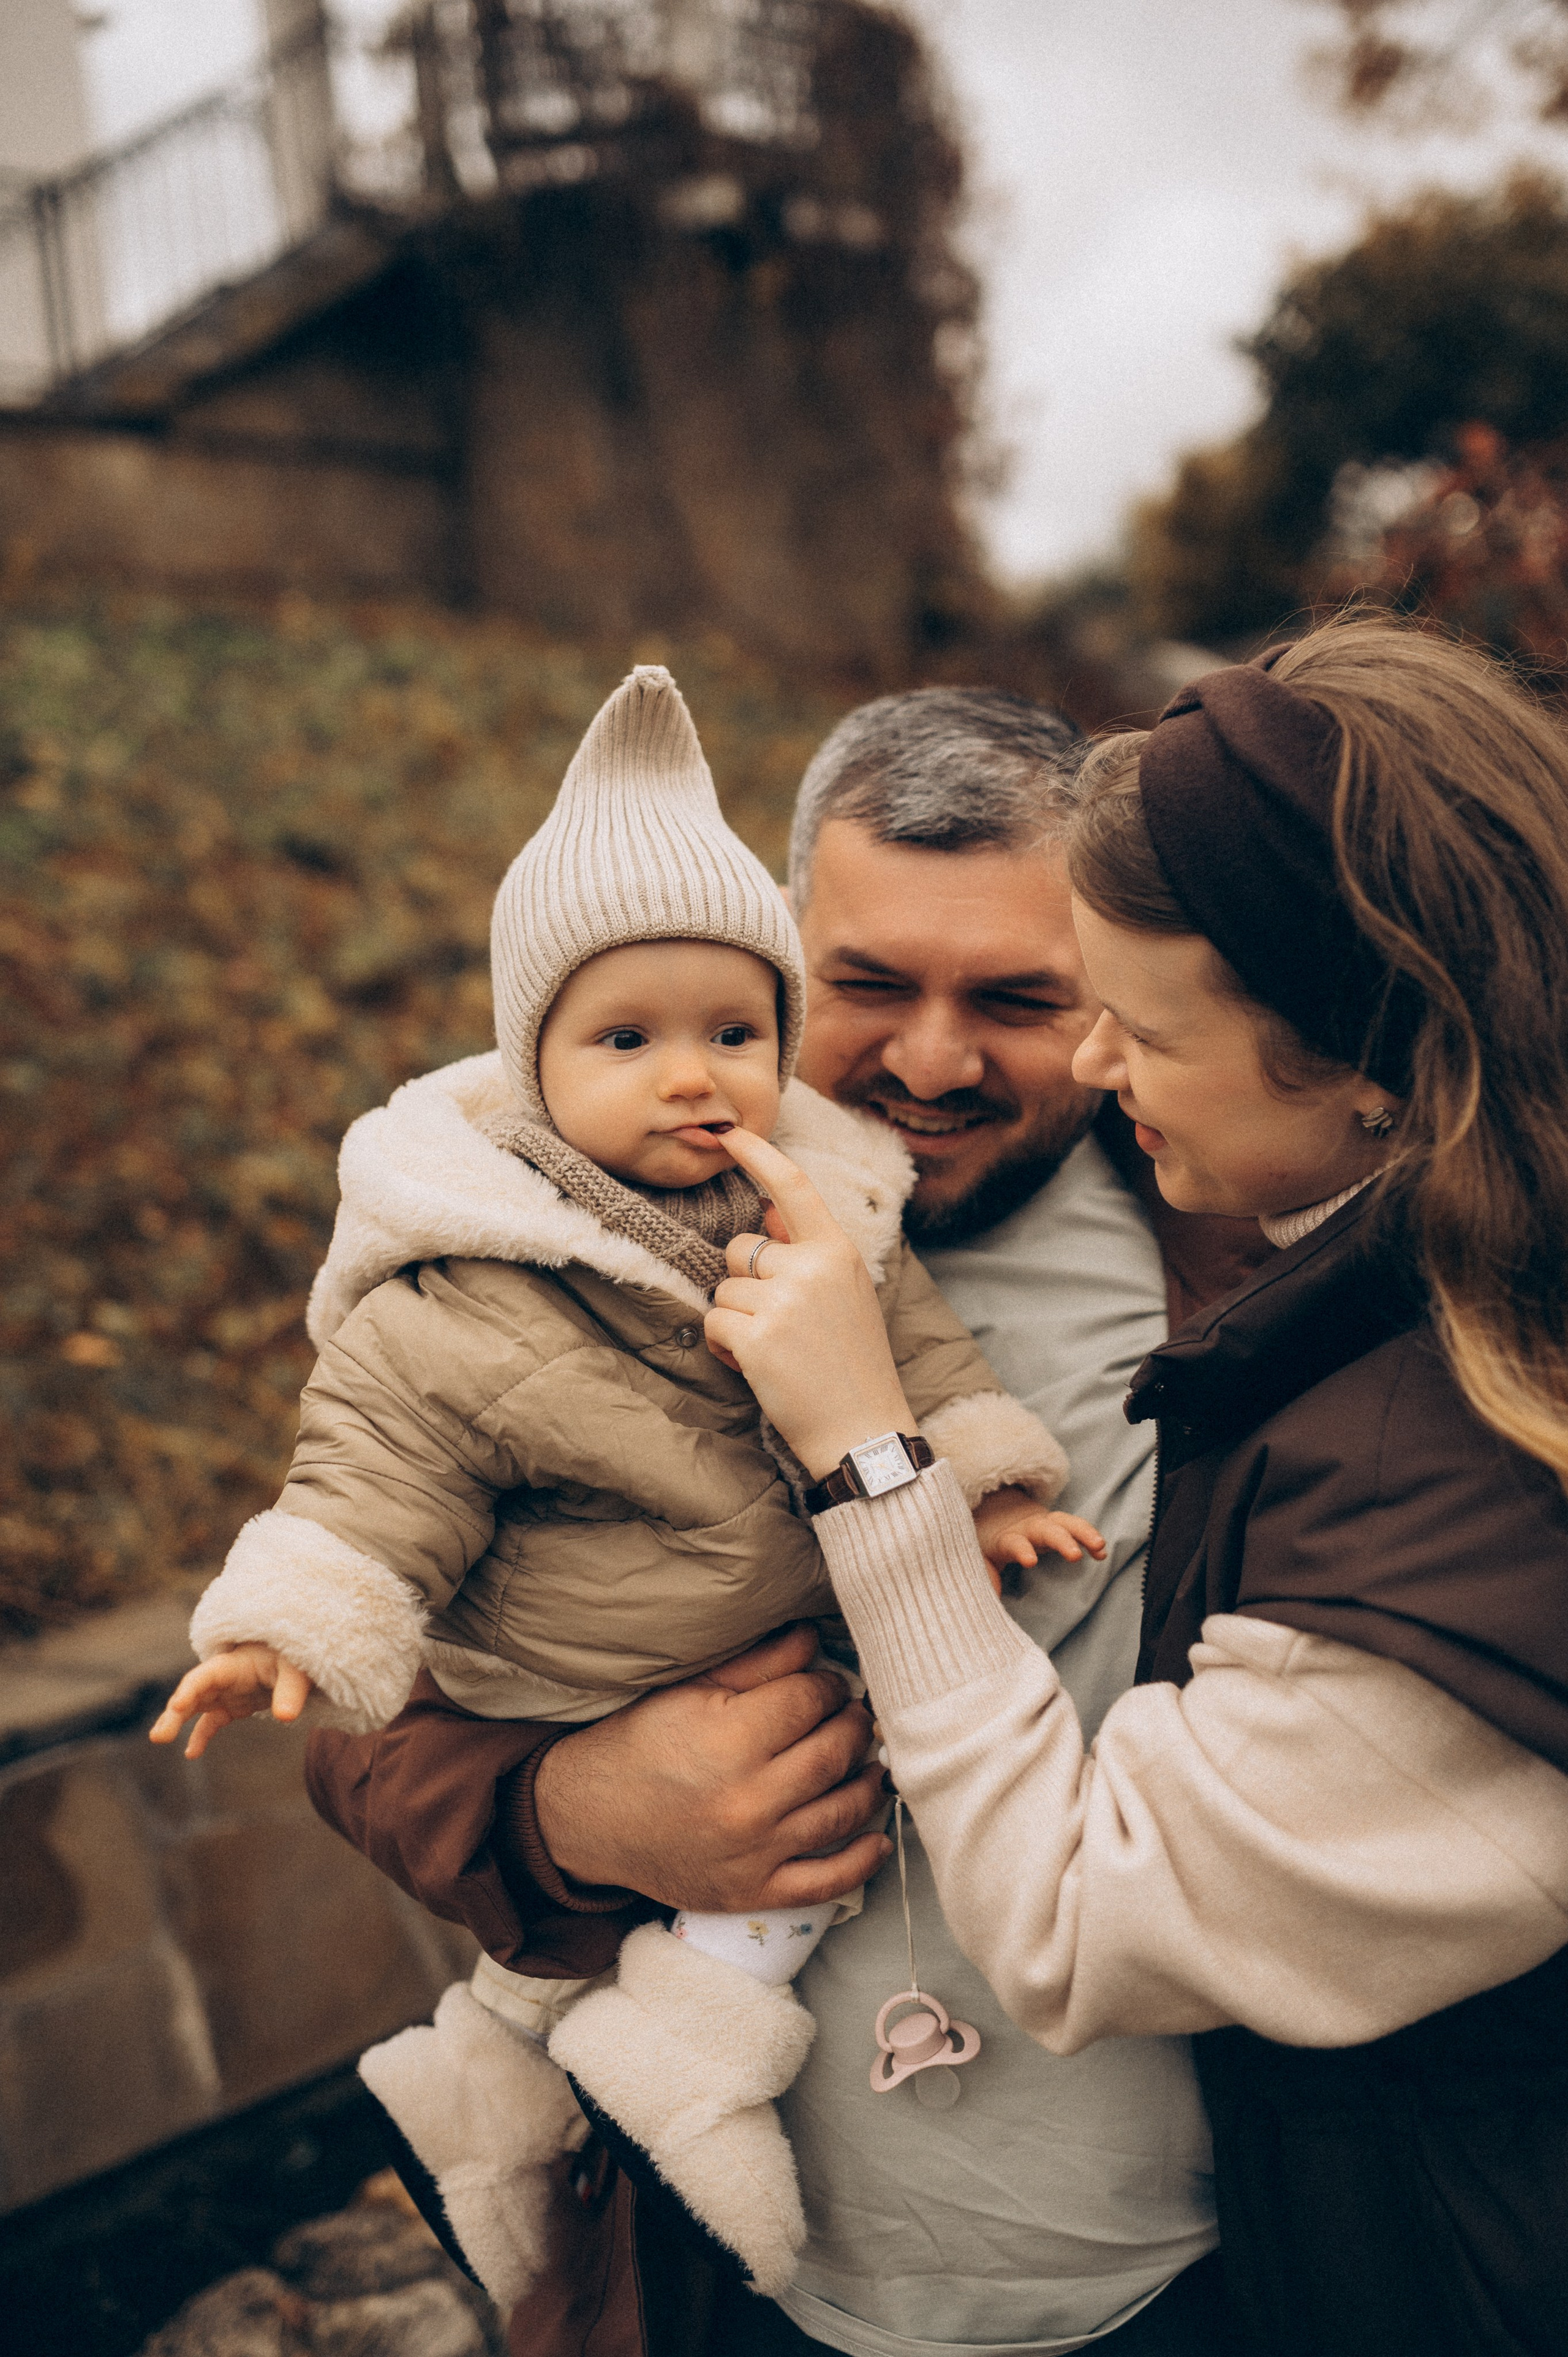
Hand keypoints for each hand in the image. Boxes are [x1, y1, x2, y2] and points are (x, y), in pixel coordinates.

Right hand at [150, 1645, 316, 1757]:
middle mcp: (222, 1678)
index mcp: (233, 1664)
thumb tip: (286, 1717)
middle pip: (192, 1694)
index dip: (190, 1690)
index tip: (177, 1706)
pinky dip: (200, 1736)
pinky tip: (191, 1754)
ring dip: (176, 1722)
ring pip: (194, 1707)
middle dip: (174, 1713)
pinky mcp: (232, 1706)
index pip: (205, 1676)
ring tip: (158, 1738)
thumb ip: (290, 1692)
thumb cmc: (293, 1659)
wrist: (295, 1658)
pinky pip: (210, 1722)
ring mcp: (225, 1693)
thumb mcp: (297, 1672)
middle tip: (158, 1736)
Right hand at [533, 1623, 890, 1913]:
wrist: (587, 1819)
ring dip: (867, 1783)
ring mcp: (754, 1852)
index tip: (828, 1685)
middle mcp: (748, 1800)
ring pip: (842, 1813)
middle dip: (853, 1727)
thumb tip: (814, 1640)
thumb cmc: (640, 1745)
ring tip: (869, 1764)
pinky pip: (826, 1884)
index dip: (828, 1686)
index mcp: (730, 1739)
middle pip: (834, 1753)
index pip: (811, 1702)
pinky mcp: (753, 1893)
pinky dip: (861, 1862)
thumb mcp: (691, 1690)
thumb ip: (759, 1665)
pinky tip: (878, 1840)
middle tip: (852, 1717)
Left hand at [705, 1129, 911, 1476]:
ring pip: (722, 1291)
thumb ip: (808, 1250)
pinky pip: (714, 1326)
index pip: (794, 1186)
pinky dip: (726, 1350)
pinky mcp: (758, 1338)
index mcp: (838, 1252)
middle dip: (743, 1284)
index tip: (729, 1133)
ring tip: (775, 1351)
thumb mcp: (845, 1294)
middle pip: (740, 1249)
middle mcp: (812, 1268)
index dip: (758, 1155)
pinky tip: (759, 1369)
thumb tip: (771, 1210)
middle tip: (779, 1325)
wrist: (864, 1430)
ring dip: (736, 1323)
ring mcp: (785, 1302)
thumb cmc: (852, 1364)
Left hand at [973, 1486, 1106, 1578]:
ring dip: (1083, 1533)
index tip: (1030, 1561)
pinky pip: (1076, 1527)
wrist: (996, 1513)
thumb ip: (984, 1577)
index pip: (1014, 1542)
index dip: (1022, 1550)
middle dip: (1061, 1540)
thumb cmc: (990, 1544)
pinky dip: (1089, 1537)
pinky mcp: (1058, 1525)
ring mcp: (1045, 1524)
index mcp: (1007, 1538)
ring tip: (1099, 1547)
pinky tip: (1101, 1553)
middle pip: (1045, 1529)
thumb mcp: (979, 1559)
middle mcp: (1028, 1528)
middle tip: (1074, 1556)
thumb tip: (985, 1601)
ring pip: (1065, 1522)